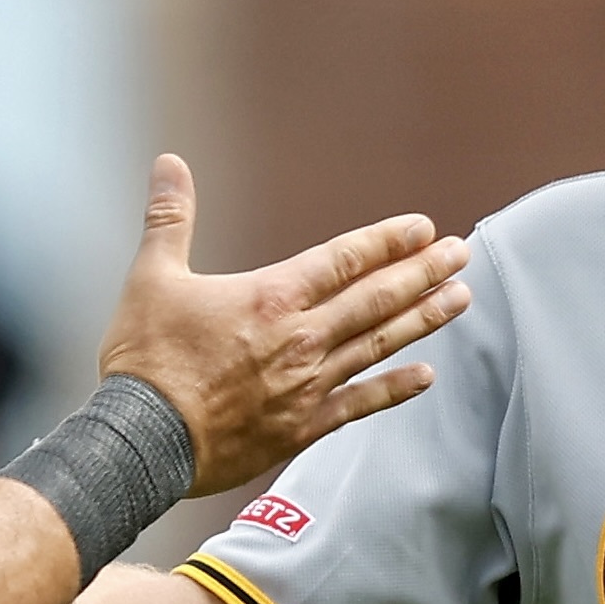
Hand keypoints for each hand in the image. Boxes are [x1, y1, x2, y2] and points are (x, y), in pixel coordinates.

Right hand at [95, 155, 471, 493]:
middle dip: (423, 272)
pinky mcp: (302, 427)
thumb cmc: (144, 359)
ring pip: (379, 345)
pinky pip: (361, 405)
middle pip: (377, 297)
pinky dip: (395, 389)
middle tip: (461, 254)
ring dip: (423, 319)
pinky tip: (427, 377)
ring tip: (460, 299)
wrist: (142, 440)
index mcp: (271, 296)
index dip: (387, 242)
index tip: (424, 229)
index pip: (345, 259)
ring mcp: (307, 385)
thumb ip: (170, 218)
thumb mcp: (151, 278)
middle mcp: (301, 337)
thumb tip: (169, 162)